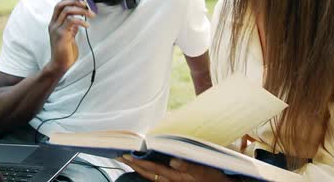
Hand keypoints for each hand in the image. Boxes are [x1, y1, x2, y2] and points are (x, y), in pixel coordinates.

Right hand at [47, 0, 94, 73]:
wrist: (60, 65)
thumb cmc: (65, 51)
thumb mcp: (69, 35)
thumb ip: (71, 26)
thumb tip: (78, 18)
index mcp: (54, 23)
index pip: (59, 4)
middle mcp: (53, 24)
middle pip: (61, 4)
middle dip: (75, 1)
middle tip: (87, 4)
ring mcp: (56, 29)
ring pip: (67, 11)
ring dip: (81, 10)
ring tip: (91, 14)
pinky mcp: (61, 35)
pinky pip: (71, 21)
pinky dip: (81, 21)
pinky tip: (87, 25)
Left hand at [118, 155, 233, 181]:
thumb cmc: (214, 175)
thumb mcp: (204, 169)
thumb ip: (189, 165)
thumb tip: (173, 160)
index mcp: (178, 177)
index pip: (154, 169)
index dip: (140, 162)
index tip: (128, 155)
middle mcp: (173, 181)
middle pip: (148, 174)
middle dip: (133, 165)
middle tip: (119, 155)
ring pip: (151, 176)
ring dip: (138, 168)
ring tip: (126, 159)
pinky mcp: (175, 181)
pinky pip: (156, 177)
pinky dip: (147, 170)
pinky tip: (141, 164)